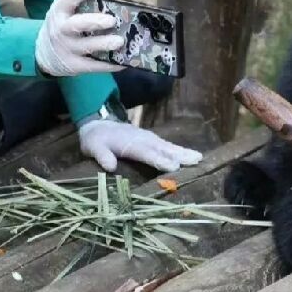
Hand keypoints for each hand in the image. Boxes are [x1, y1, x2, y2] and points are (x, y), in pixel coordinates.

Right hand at [35, 0, 124, 76]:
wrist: (43, 54)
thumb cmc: (60, 23)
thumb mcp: (59, 6)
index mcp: (59, 12)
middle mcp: (62, 30)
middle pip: (76, 25)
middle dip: (94, 21)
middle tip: (111, 20)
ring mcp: (68, 49)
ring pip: (86, 46)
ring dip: (103, 44)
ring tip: (119, 41)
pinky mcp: (75, 65)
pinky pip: (92, 66)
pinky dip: (107, 64)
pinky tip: (122, 62)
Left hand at [78, 119, 202, 171]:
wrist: (100, 124)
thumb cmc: (96, 140)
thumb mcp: (92, 147)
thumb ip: (102, 155)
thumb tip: (110, 166)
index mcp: (129, 143)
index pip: (146, 153)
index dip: (159, 160)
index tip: (174, 167)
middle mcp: (143, 139)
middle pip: (162, 148)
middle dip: (179, 155)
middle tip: (195, 161)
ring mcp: (149, 138)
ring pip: (168, 146)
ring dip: (184, 152)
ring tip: (199, 158)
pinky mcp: (152, 140)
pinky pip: (168, 145)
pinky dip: (180, 150)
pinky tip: (191, 155)